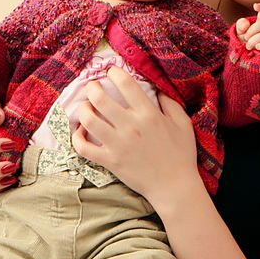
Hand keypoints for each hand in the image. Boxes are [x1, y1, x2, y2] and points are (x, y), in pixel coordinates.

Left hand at [71, 66, 201, 205]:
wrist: (174, 186)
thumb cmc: (182, 154)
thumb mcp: (183, 123)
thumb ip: (169, 103)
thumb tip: (156, 88)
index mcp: (148, 114)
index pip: (125, 84)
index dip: (114, 73)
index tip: (111, 72)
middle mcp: (130, 126)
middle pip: (100, 98)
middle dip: (92, 87)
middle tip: (93, 87)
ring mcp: (117, 144)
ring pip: (88, 120)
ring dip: (83, 109)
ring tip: (86, 107)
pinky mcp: (109, 160)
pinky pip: (83, 147)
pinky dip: (77, 137)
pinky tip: (80, 132)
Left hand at [235, 2, 259, 54]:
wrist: (247, 60)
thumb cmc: (244, 45)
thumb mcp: (239, 33)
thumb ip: (240, 25)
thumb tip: (246, 25)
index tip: (255, 6)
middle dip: (251, 31)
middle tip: (245, 38)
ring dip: (253, 41)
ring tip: (248, 46)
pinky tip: (257, 48)